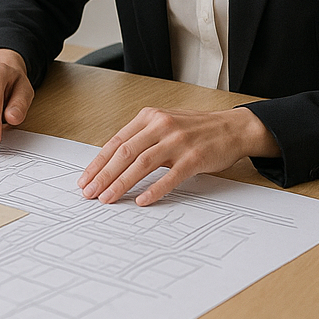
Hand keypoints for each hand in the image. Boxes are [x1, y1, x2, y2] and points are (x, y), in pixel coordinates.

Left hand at [77, 106, 279, 205]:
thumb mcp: (164, 124)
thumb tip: (112, 163)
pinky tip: (141, 201)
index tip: (85, 179)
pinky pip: (170, 177)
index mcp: (149, 117)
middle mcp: (161, 126)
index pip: (116, 142)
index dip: (98, 163)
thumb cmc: (195, 129)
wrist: (232, 128)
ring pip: (142, 164)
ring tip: (107, 198)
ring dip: (121, 183)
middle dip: (104, 175)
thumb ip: (141, 137)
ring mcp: (177, 141)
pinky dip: (154, 190)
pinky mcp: (194, 158)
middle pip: (125, 153)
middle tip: (90, 193)